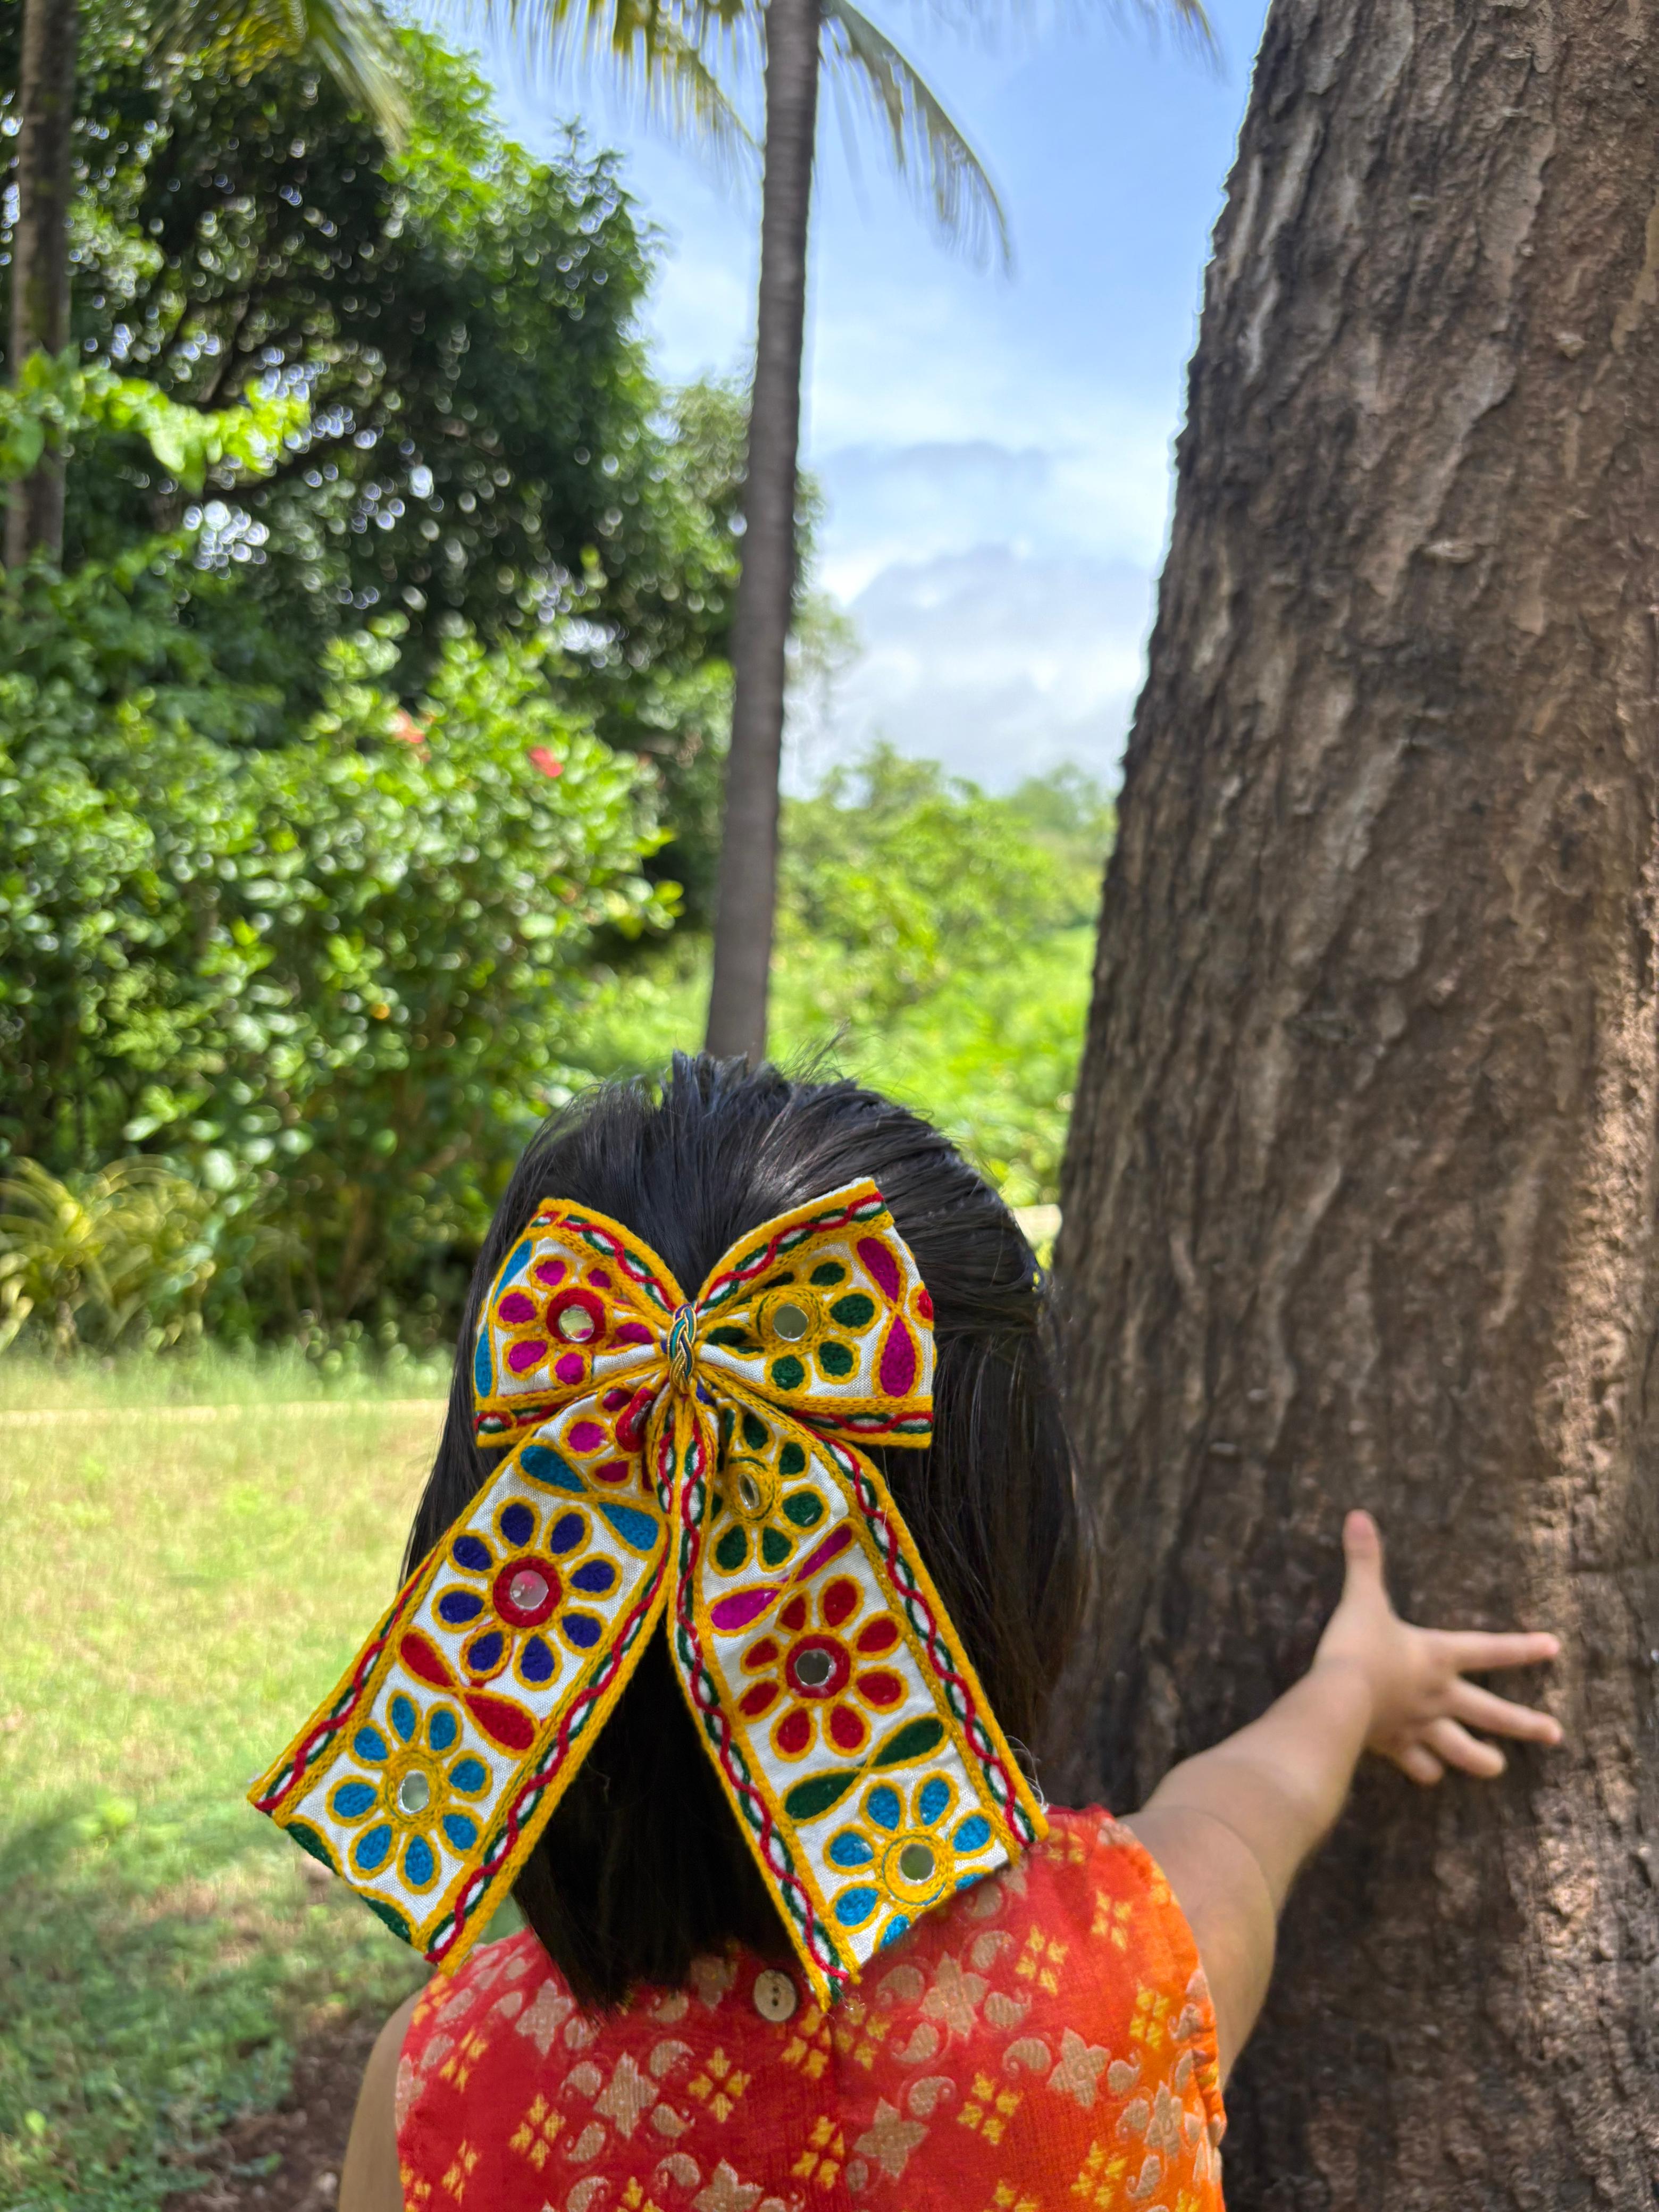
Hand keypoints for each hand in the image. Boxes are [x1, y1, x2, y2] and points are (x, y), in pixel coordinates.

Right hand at [1311, 1509, 1563, 1784]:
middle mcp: (1439, 1695)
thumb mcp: (1361, 1598)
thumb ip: (1364, 1559)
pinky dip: (1427, 1769)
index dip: (1523, 1648)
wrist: (1337, 1700)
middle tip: (1554, 1733)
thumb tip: (1358, 1515)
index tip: (1554, 1648)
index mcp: (1437, 1656)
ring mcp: (1420, 1726)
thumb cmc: (1355, 1646)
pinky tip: (1430, 1771)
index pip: (1490, 1651)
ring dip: (1482, 1760)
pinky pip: (1421, 1766)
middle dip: (1526, 1724)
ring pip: (1464, 1751)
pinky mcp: (1396, 1747)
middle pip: (1492, 1713)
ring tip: (1497, 1766)